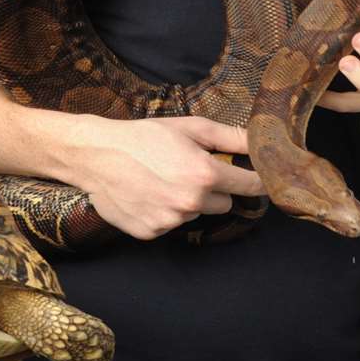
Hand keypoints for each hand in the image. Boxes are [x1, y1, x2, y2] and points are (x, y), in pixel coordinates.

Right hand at [74, 115, 259, 239]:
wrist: (97, 155)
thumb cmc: (144, 137)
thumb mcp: (191, 128)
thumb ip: (231, 136)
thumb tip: (261, 140)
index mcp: (205, 175)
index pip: (250, 185)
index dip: (256, 180)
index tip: (259, 177)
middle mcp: (191, 203)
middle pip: (225, 203)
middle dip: (215, 189)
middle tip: (190, 170)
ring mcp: (171, 221)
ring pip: (196, 214)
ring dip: (188, 201)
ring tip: (163, 179)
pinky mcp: (152, 232)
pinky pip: (172, 224)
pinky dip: (165, 212)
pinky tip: (149, 193)